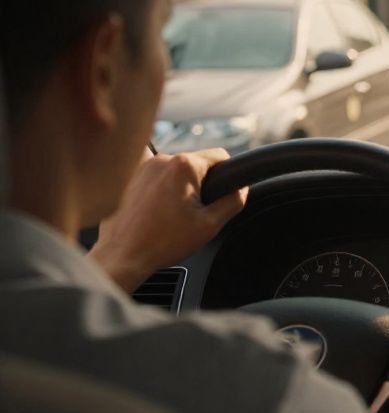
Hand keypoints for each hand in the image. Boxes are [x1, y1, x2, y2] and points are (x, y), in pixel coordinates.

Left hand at [90, 149, 246, 291]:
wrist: (123, 256)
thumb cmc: (163, 242)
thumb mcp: (210, 224)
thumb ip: (233, 201)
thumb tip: (241, 190)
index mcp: (184, 166)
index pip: (220, 156)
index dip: (227, 175)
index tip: (221, 194)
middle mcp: (162, 159)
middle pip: (196, 163)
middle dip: (201, 183)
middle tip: (194, 211)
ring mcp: (142, 167)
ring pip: (175, 170)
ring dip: (180, 186)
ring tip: (172, 214)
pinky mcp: (129, 177)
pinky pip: (156, 177)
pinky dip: (161, 189)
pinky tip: (158, 210)